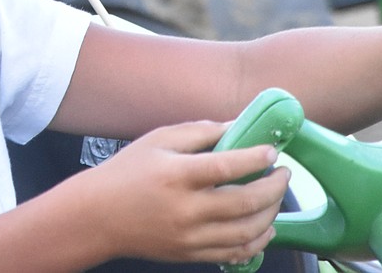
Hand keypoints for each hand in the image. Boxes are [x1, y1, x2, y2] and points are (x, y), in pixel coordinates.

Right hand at [82, 120, 290, 263]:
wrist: (98, 215)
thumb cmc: (126, 172)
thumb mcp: (156, 141)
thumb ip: (198, 132)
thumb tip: (237, 126)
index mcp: (176, 175)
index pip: (227, 166)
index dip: (256, 158)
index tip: (271, 151)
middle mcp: (186, 209)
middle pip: (246, 202)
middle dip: (274, 187)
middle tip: (283, 174)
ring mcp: (190, 236)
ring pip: (248, 231)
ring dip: (272, 213)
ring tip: (275, 198)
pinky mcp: (191, 254)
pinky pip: (236, 253)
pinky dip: (258, 241)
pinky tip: (264, 226)